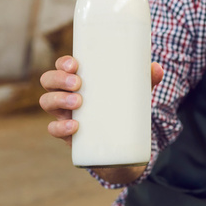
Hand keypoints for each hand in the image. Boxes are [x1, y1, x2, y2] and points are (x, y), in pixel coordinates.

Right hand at [39, 55, 163, 145]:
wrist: (122, 141)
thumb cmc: (122, 106)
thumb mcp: (134, 92)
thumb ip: (146, 80)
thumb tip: (157, 68)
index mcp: (79, 79)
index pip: (62, 66)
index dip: (63, 63)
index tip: (75, 64)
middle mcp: (66, 94)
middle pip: (49, 81)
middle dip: (59, 79)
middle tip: (78, 83)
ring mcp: (64, 113)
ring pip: (47, 102)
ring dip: (59, 100)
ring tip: (78, 103)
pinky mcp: (68, 134)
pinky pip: (54, 129)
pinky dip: (60, 127)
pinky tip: (74, 126)